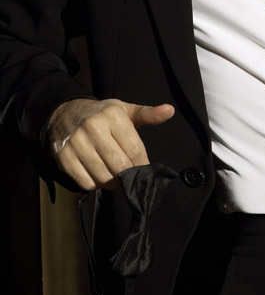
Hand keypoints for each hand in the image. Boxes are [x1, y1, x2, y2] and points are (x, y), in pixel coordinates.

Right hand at [47, 97, 174, 190]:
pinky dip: (94, 184)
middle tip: (128, 173)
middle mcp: (94, 127)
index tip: (144, 169)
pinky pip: (85, 183)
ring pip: (103, 177)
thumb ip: (149, 114)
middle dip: (128, 175)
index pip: (135, 149)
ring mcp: (77, 143)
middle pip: (120, 165)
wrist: (66, 112)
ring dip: (112, 182)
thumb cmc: (102, 115)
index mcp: (113, 115)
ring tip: (113, 174)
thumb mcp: (125, 110)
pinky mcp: (64, 157)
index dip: (142, 164)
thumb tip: (169, 111)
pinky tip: (96, 173)